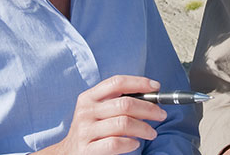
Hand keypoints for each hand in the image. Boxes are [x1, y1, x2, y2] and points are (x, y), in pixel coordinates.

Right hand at [36, 75, 167, 154]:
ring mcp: (86, 131)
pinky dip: (131, 143)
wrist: (68, 153)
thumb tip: (149, 95)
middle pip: (125, 104)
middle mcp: (86, 112)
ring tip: (151, 133)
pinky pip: (116, 143)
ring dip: (144, 128)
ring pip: (124, 123)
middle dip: (149, 108)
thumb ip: (116, 101)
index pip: (117, 82)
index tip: (156, 88)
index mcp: (88, 97)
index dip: (139, 83)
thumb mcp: (96, 110)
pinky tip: (135, 143)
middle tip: (161, 115)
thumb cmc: (90, 129)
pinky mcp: (88, 149)